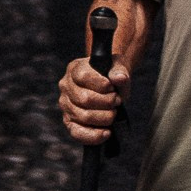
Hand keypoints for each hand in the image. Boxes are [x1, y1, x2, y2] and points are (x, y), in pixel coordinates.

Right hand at [59, 0, 150, 144]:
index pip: (82, 79)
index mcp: (76, 67)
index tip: (115, 89)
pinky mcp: (75, 118)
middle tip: (117, 102)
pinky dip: (89, 135)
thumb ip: (121, 66)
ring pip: (77, 117)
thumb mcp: (123, 55)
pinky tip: (104, 134)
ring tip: (113, 115)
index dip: (101, 87)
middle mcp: (67, 85)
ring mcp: (70, 102)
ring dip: (99, 120)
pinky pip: (75, 131)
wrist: (116, 64)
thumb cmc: (119, 55)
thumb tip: (119, 78)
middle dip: (103, 104)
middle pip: (79, 101)